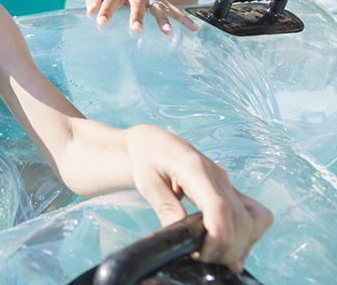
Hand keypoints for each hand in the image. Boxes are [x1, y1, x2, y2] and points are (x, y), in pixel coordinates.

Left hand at [86, 0, 197, 33]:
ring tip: (167, 32)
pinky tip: (194, 28)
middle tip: (136, 28)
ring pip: (159, 7)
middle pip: (137, 4)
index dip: (105, 10)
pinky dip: (185, 19)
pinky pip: (176, 10)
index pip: (110, 1)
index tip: (101, 22)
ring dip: (163, 19)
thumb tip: (89, 11)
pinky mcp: (164, 1)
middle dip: (137, 16)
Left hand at [126, 125, 272, 272]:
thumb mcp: (147, 183)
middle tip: (204, 259)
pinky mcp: (231, 190)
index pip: (219, 206)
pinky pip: (254, 215)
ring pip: (254, 218)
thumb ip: (166, 208)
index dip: (219, 235)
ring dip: (242, 244)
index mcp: (195, 168)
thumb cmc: (148, 159)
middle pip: (241, 218)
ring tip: (217, 257)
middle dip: (228, 247)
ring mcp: (227, 182)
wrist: (154, 142)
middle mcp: (218, 175)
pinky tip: (231, 247)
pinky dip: (249, 235)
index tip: (206, 255)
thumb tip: (180, 236)